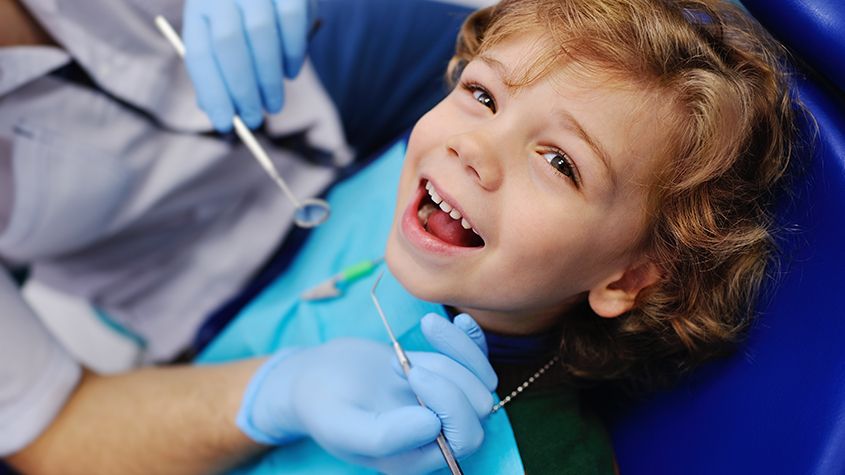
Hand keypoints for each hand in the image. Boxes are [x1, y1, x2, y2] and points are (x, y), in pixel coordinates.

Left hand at [182, 0, 314, 131]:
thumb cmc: (244, 18)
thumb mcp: (223, 37)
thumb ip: (218, 70)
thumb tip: (219, 112)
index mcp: (200, 8)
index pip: (199, 53)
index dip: (212, 92)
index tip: (224, 124)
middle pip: (228, 43)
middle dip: (242, 89)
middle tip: (253, 120)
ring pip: (260, 34)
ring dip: (269, 79)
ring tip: (274, 104)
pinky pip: (292, 22)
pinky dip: (292, 55)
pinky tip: (291, 74)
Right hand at [237, 313, 496, 473]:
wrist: (314, 379)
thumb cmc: (322, 406)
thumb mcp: (340, 425)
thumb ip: (383, 436)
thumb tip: (433, 426)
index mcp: (417, 458)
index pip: (464, 437)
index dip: (450, 403)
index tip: (412, 372)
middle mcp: (437, 436)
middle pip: (479, 407)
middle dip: (448, 376)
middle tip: (398, 362)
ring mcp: (444, 405)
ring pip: (480, 379)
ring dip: (451, 354)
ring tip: (401, 349)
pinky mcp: (444, 377)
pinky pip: (476, 359)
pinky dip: (471, 339)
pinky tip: (459, 320)